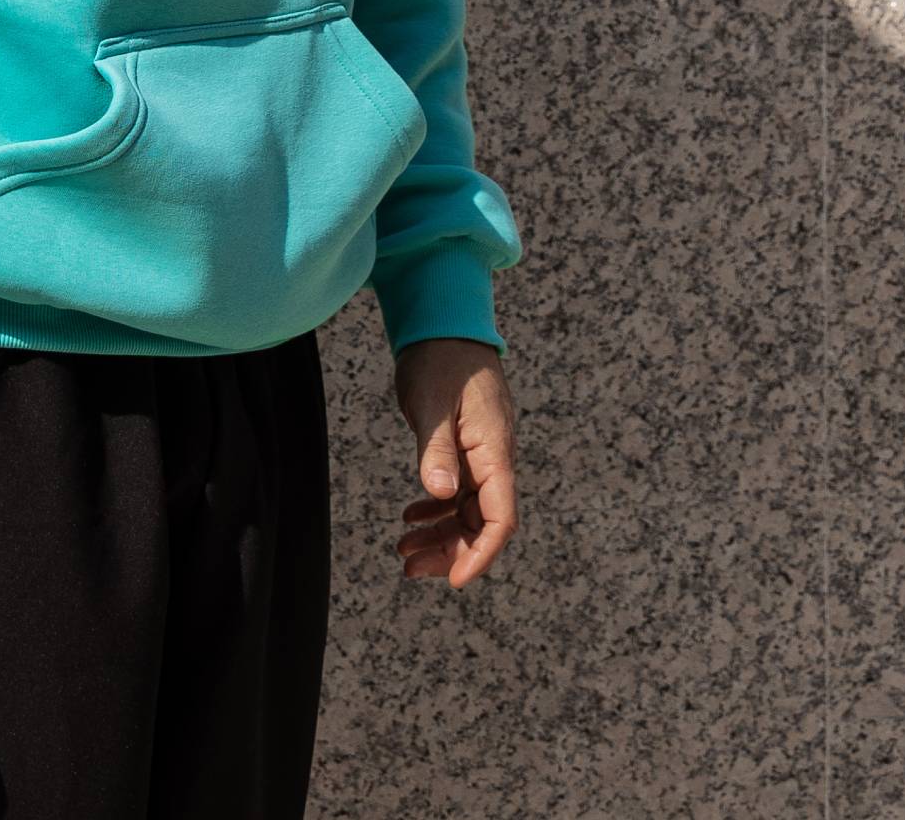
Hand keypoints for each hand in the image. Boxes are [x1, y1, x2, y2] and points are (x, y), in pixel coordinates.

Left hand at [391, 337, 519, 587]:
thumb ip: (437, 448)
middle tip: (410, 568)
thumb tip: (442, 493)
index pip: (500, 518)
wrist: (444, 325)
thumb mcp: (433, 403)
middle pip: (480, 521)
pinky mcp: (465, 446)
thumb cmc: (441, 358)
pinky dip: (436, 507)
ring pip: (466, 509)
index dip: (481, 552)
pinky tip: (411, 516)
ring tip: (404, 551)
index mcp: (495, 451)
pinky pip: (457, 489)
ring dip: (439, 533)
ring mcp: (481, 453)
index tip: (455, 579)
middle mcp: (494, 458)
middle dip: (450, 550)